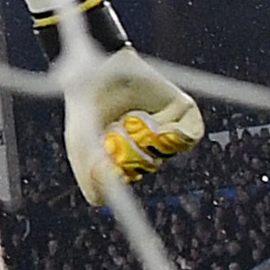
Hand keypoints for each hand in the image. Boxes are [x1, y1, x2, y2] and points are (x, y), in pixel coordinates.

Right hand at [64, 46, 204, 203]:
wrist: (101, 67)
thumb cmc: (87, 103)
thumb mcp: (79, 143)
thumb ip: (88, 175)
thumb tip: (99, 203)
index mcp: (124, 150)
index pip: (131, 175)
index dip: (122, 174)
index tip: (108, 167)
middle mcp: (146, 140)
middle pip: (149, 166)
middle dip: (131, 155)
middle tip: (114, 134)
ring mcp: (166, 125)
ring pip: (168, 152)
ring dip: (148, 142)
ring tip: (129, 122)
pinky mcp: (183, 111)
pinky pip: (190, 137)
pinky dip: (173, 136)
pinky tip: (156, 126)